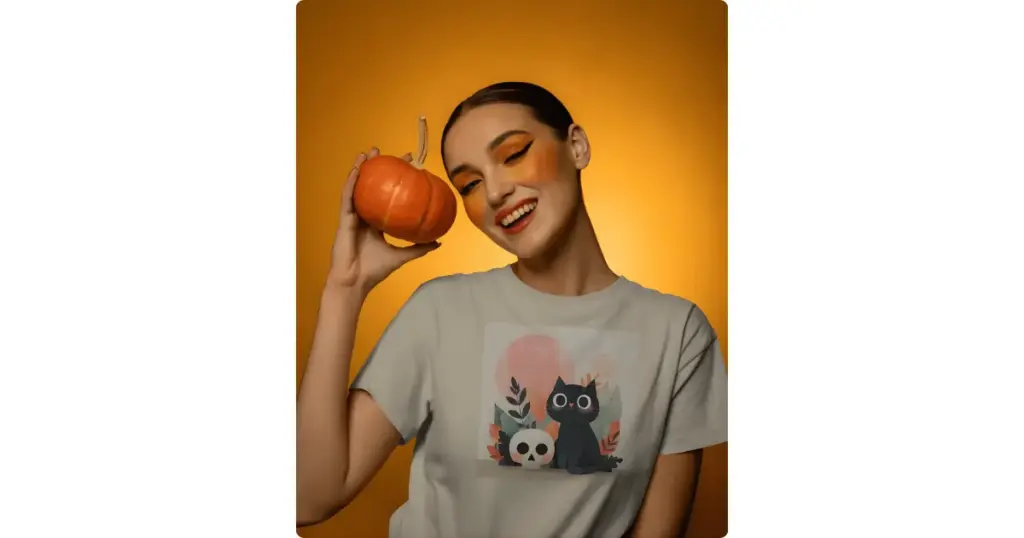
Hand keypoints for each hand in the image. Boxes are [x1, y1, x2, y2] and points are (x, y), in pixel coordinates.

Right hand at [326, 147, 440, 292]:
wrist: (356, 281)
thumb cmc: (375, 270)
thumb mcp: (402, 255)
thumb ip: (419, 247)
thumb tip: (439, 241)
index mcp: (376, 223)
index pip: (387, 196)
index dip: (396, 181)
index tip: (408, 166)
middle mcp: (364, 216)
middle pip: (371, 187)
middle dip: (378, 169)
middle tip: (389, 153)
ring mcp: (353, 216)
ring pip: (356, 187)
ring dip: (361, 168)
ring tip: (369, 152)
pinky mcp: (343, 219)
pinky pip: (347, 196)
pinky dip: (351, 182)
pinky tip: (356, 169)